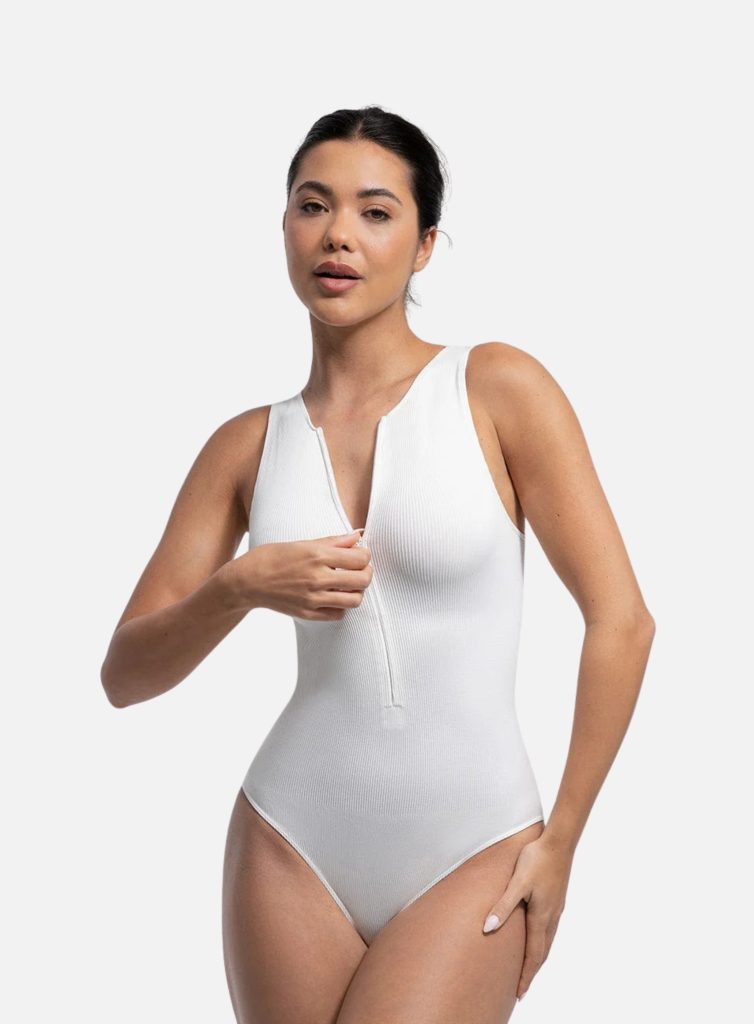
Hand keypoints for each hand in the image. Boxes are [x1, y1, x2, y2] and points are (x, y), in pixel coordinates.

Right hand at [231, 529, 372, 619]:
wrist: (247, 581)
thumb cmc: (273, 557)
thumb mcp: (303, 542)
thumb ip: (334, 541)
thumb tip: (358, 535)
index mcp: (317, 556)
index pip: (360, 558)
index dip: (366, 555)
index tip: (361, 554)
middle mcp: (317, 578)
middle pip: (362, 580)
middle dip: (367, 573)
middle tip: (361, 569)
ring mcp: (313, 598)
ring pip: (354, 600)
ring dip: (357, 591)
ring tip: (349, 585)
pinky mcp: (308, 613)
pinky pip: (338, 614)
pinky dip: (342, 606)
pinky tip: (334, 596)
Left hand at [482, 833, 572, 1000]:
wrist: (559, 842)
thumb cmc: (536, 859)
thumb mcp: (516, 883)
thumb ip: (502, 906)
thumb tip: (488, 929)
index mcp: (541, 916)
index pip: (533, 955)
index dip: (526, 975)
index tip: (519, 993)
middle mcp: (551, 916)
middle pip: (542, 952)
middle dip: (532, 971)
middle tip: (522, 989)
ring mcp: (556, 908)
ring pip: (548, 941)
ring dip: (538, 957)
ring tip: (529, 968)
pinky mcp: (557, 898)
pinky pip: (550, 928)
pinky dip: (543, 942)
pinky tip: (538, 937)